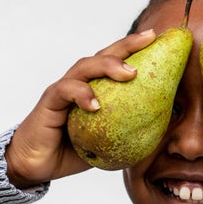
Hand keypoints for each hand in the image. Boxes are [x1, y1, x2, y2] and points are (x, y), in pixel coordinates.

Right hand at [4, 29, 157, 188]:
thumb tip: (166, 128)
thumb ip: (129, 131)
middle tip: (149, 38)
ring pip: (84, 67)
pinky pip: (65, 92)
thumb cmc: (72, 152)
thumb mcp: (108, 142)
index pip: (115, 63)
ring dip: (107, 66)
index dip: (135, 49)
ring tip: (129, 73)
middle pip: (102, 55)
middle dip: (126, 45)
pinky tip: (95, 104)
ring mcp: (63, 90)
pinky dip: (81, 94)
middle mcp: (78, 83)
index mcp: (94, 88)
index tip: (159, 39)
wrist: (36, 165)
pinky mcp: (49, 102)